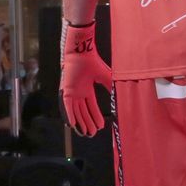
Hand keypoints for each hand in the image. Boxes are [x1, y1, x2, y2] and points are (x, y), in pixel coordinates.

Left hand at [60, 22, 112, 136]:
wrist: (82, 53)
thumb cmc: (93, 62)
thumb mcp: (105, 77)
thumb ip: (110, 87)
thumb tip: (119, 96)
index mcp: (87, 89)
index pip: (91, 106)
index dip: (96, 116)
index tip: (101, 125)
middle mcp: (79, 92)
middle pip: (83, 111)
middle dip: (88, 122)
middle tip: (93, 133)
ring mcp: (72, 92)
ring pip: (76, 111)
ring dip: (81, 122)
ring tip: (87, 132)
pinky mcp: (66, 90)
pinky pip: (67, 106)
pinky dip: (70, 115)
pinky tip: (73, 125)